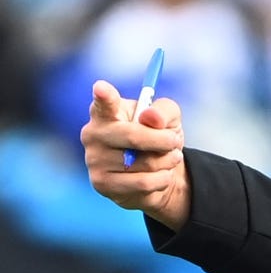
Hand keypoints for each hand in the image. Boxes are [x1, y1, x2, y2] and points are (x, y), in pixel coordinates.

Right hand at [80, 79, 190, 230]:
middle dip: (163, 140)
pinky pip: (143, 183)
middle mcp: (93, 134)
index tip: (102, 88)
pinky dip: (162, 179)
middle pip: (132, 136)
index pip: (104, 103)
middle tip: (175, 141)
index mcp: (106, 112)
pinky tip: (161, 175)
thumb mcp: (169, 119)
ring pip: (144, 162)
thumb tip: (151, 118)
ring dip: (167, 161)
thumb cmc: (159, 138)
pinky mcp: (102, 184)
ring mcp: (94, 160)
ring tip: (169, 159)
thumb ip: (164, 111)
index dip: (103, 96)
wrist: (158, 172)